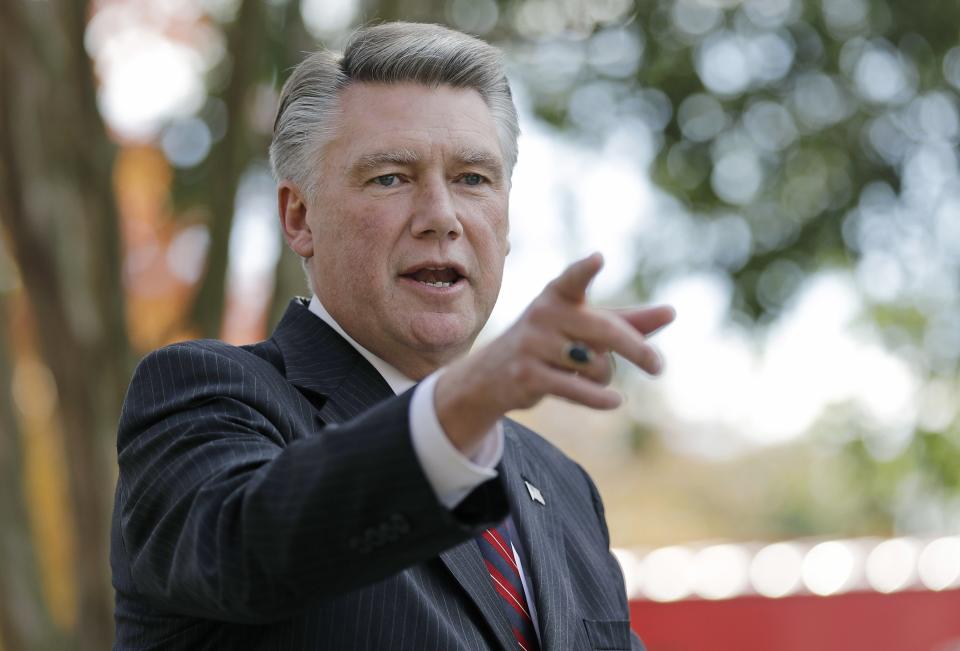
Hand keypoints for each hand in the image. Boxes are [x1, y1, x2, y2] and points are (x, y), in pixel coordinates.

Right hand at [434, 253, 674, 453]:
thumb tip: (671, 312)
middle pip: (605, 331)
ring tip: (591, 374)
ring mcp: (533, 345)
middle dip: (637, 350)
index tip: (598, 259)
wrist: (494, 373)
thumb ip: (627, 320)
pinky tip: (616, 402)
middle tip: (658, 367)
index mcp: (558, 294)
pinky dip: (601, 398)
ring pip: (595, 365)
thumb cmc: (553, 341)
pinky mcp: (528, 375)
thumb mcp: (585, 326)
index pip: (573, 279)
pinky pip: (577, 389)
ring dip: (605, 376)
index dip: (585, 270)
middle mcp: (543, 314)